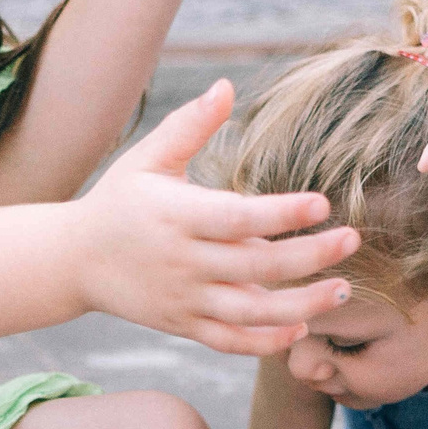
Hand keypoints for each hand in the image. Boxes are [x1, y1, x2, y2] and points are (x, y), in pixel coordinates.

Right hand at [72, 81, 359, 355]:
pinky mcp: (183, 325)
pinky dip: (265, 343)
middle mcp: (182, 261)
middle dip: (310, 256)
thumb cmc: (118, 200)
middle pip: (255, 266)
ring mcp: (184, 299)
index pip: (236, 218)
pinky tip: (301, 328)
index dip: (281, 213)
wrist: (73, 260)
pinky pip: (230, 342)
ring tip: (343, 291)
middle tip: (354, 240)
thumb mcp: (146, 158)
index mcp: (176, 216)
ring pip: (250, 313)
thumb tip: (226, 86)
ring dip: (302, 306)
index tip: (323, 203)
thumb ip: (189, 125)